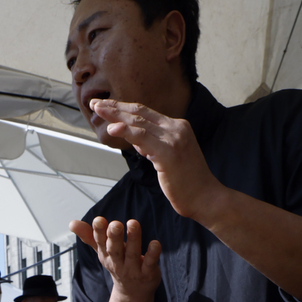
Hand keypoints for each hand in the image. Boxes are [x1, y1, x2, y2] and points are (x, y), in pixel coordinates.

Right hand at [70, 216, 160, 301]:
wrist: (133, 293)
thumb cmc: (119, 265)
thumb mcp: (103, 252)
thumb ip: (90, 236)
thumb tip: (71, 223)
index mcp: (106, 255)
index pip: (100, 243)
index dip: (99, 232)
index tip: (99, 220)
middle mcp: (118, 263)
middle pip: (114, 249)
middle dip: (114, 237)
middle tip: (115, 224)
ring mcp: (133, 270)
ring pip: (132, 254)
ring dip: (133, 239)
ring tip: (133, 224)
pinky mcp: (148, 273)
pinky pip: (150, 263)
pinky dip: (152, 254)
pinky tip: (155, 244)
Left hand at [90, 99, 223, 223]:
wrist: (206, 198)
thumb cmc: (187, 183)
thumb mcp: (168, 158)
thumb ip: (153, 146)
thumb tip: (137, 140)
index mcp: (177, 127)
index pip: (145, 113)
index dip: (123, 108)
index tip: (105, 105)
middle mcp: (176, 128)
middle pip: (139, 112)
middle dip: (115, 107)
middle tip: (95, 103)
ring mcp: (174, 138)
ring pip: (139, 122)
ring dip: (116, 115)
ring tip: (98, 110)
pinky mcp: (169, 152)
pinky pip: (143, 138)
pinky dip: (126, 132)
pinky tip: (112, 129)